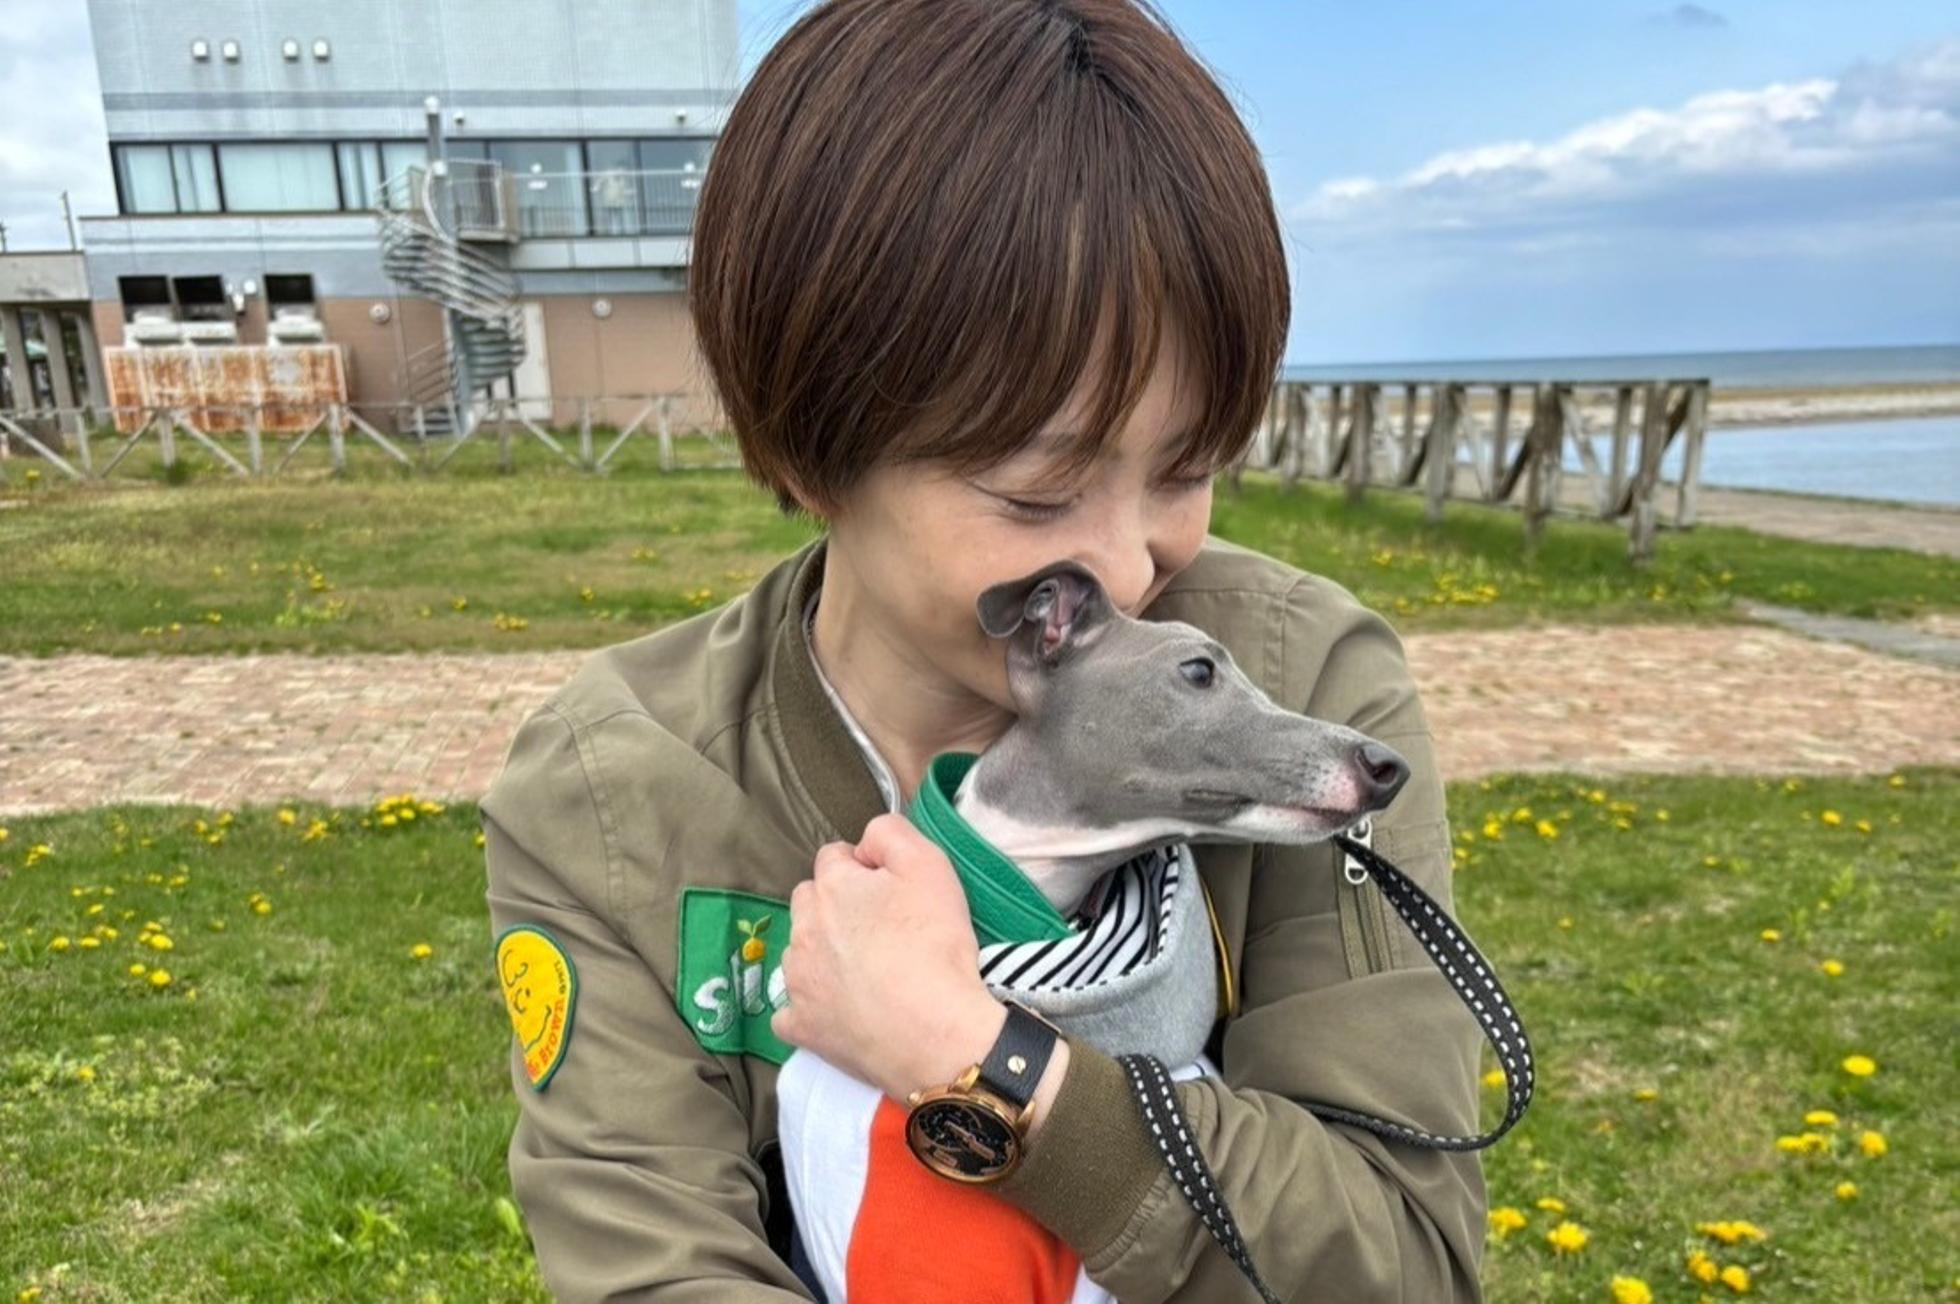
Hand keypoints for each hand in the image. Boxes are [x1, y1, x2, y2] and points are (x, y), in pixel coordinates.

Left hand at [771, 813, 1007, 1102]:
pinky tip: (842, 1010)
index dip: (865, 870)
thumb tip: (864, 844)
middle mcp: (803, 929)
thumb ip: (890, 834)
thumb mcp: (929, 864)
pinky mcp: (800, 1026)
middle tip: (882, 930)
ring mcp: (796, 981)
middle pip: (810, 902)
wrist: (939, 1034)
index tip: (893, 891)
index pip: (834, 857)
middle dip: (837, 908)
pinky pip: (792, 1010)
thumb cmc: (937, 947)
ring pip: (801, 952)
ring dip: (825, 954)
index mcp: (831, 887)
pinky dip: (812, 1007)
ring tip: (870, 972)